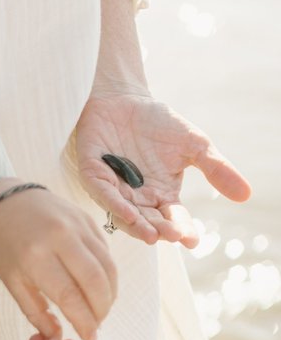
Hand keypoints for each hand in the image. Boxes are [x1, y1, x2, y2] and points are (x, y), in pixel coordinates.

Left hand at [0, 182, 116, 339]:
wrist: (7, 204)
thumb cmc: (7, 248)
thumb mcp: (13, 283)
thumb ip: (36, 313)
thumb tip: (57, 339)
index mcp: (36, 257)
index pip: (70, 295)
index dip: (85, 321)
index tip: (89, 338)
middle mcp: (60, 237)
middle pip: (95, 280)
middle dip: (102, 310)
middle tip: (97, 325)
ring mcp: (77, 224)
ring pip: (107, 265)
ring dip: (110, 294)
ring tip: (101, 310)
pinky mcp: (88, 219)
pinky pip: (106, 252)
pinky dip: (107, 274)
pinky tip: (100, 288)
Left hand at [75, 91, 251, 246]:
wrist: (125, 99)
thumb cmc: (158, 124)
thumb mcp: (194, 145)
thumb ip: (216, 169)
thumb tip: (246, 194)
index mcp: (161, 196)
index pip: (174, 218)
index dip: (182, 229)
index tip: (191, 240)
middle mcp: (137, 200)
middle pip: (151, 222)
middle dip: (162, 230)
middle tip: (174, 236)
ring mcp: (114, 191)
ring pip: (126, 216)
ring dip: (139, 226)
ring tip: (153, 236)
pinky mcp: (94, 177)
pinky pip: (104, 196)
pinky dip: (116, 206)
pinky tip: (129, 214)